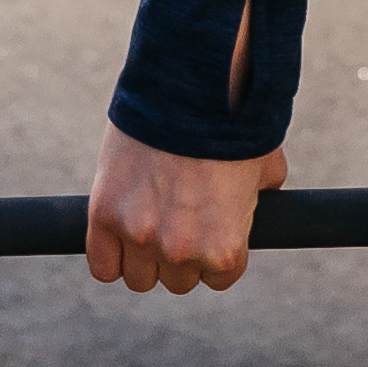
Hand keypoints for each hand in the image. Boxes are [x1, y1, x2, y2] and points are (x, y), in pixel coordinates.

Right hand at [88, 124, 280, 293]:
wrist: (191, 86)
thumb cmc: (234, 123)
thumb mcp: (264, 169)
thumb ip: (259, 199)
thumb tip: (257, 204)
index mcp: (225, 249)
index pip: (218, 279)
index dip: (215, 251)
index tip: (211, 227)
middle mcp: (181, 251)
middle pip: (177, 280)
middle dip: (180, 253)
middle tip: (181, 214)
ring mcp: (139, 234)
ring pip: (138, 276)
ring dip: (144, 255)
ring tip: (151, 217)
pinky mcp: (104, 214)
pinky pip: (103, 265)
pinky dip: (110, 253)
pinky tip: (120, 232)